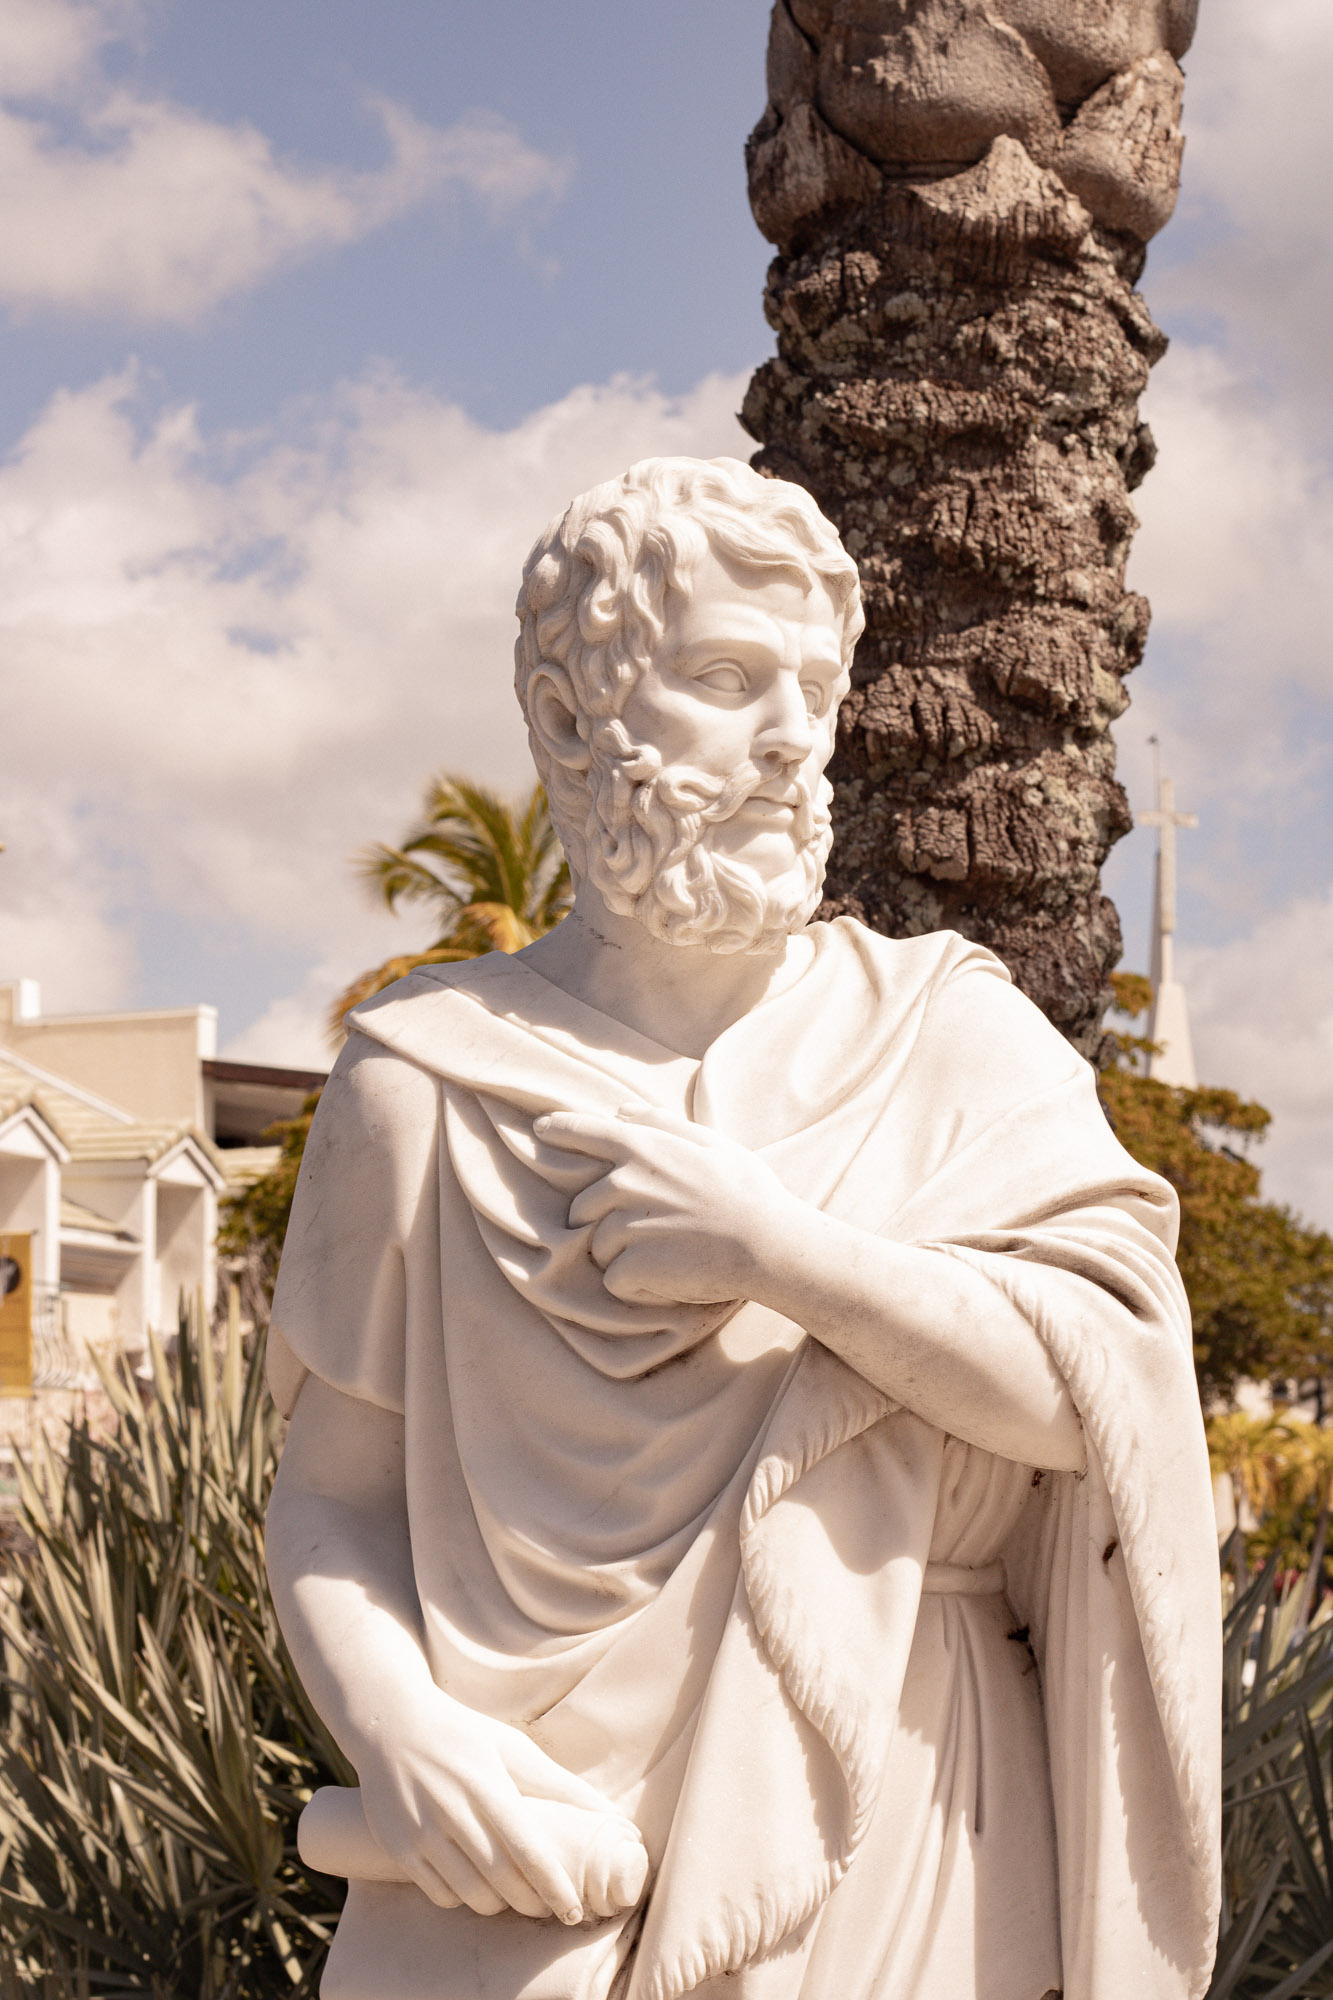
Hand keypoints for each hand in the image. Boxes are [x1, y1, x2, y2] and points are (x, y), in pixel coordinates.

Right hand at [355, 1685, 647, 1922]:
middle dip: (534, 1903)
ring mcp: (420, 1833)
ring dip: (501, 1906)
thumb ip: (559, 1784)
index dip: (555, 1887)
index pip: (528, 1850)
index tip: (576, 1909)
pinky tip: (477, 1886)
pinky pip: (440, 1895)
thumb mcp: (513, 1748)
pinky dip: (464, 1899)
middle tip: (553, 1908)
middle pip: (502, 1881)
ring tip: (517, 1897)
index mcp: (486, 1785)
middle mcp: (451, 1812)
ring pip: (471, 1896)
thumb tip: (610, 1814)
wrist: (391, 1726)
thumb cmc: (464, 1736)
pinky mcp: (397, 1848)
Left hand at [535, 1103, 802, 1306]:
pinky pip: (612, 1279)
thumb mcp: (711, 1143)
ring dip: (623, 1253)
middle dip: (607, 1219)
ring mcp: (624, 1226)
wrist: (767, 1246)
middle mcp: (625, 1184)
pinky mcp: (628, 1266)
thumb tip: (620, 1111)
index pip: (587, 1132)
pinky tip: (670, 1274)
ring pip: (597, 1245)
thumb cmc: (747, 1192)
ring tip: (670, 1251)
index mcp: (644, 1149)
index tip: (539, 1129)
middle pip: (584, 1205)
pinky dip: (635, 1284)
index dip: (560, 1129)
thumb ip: (660, 1123)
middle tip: (657, 1227)